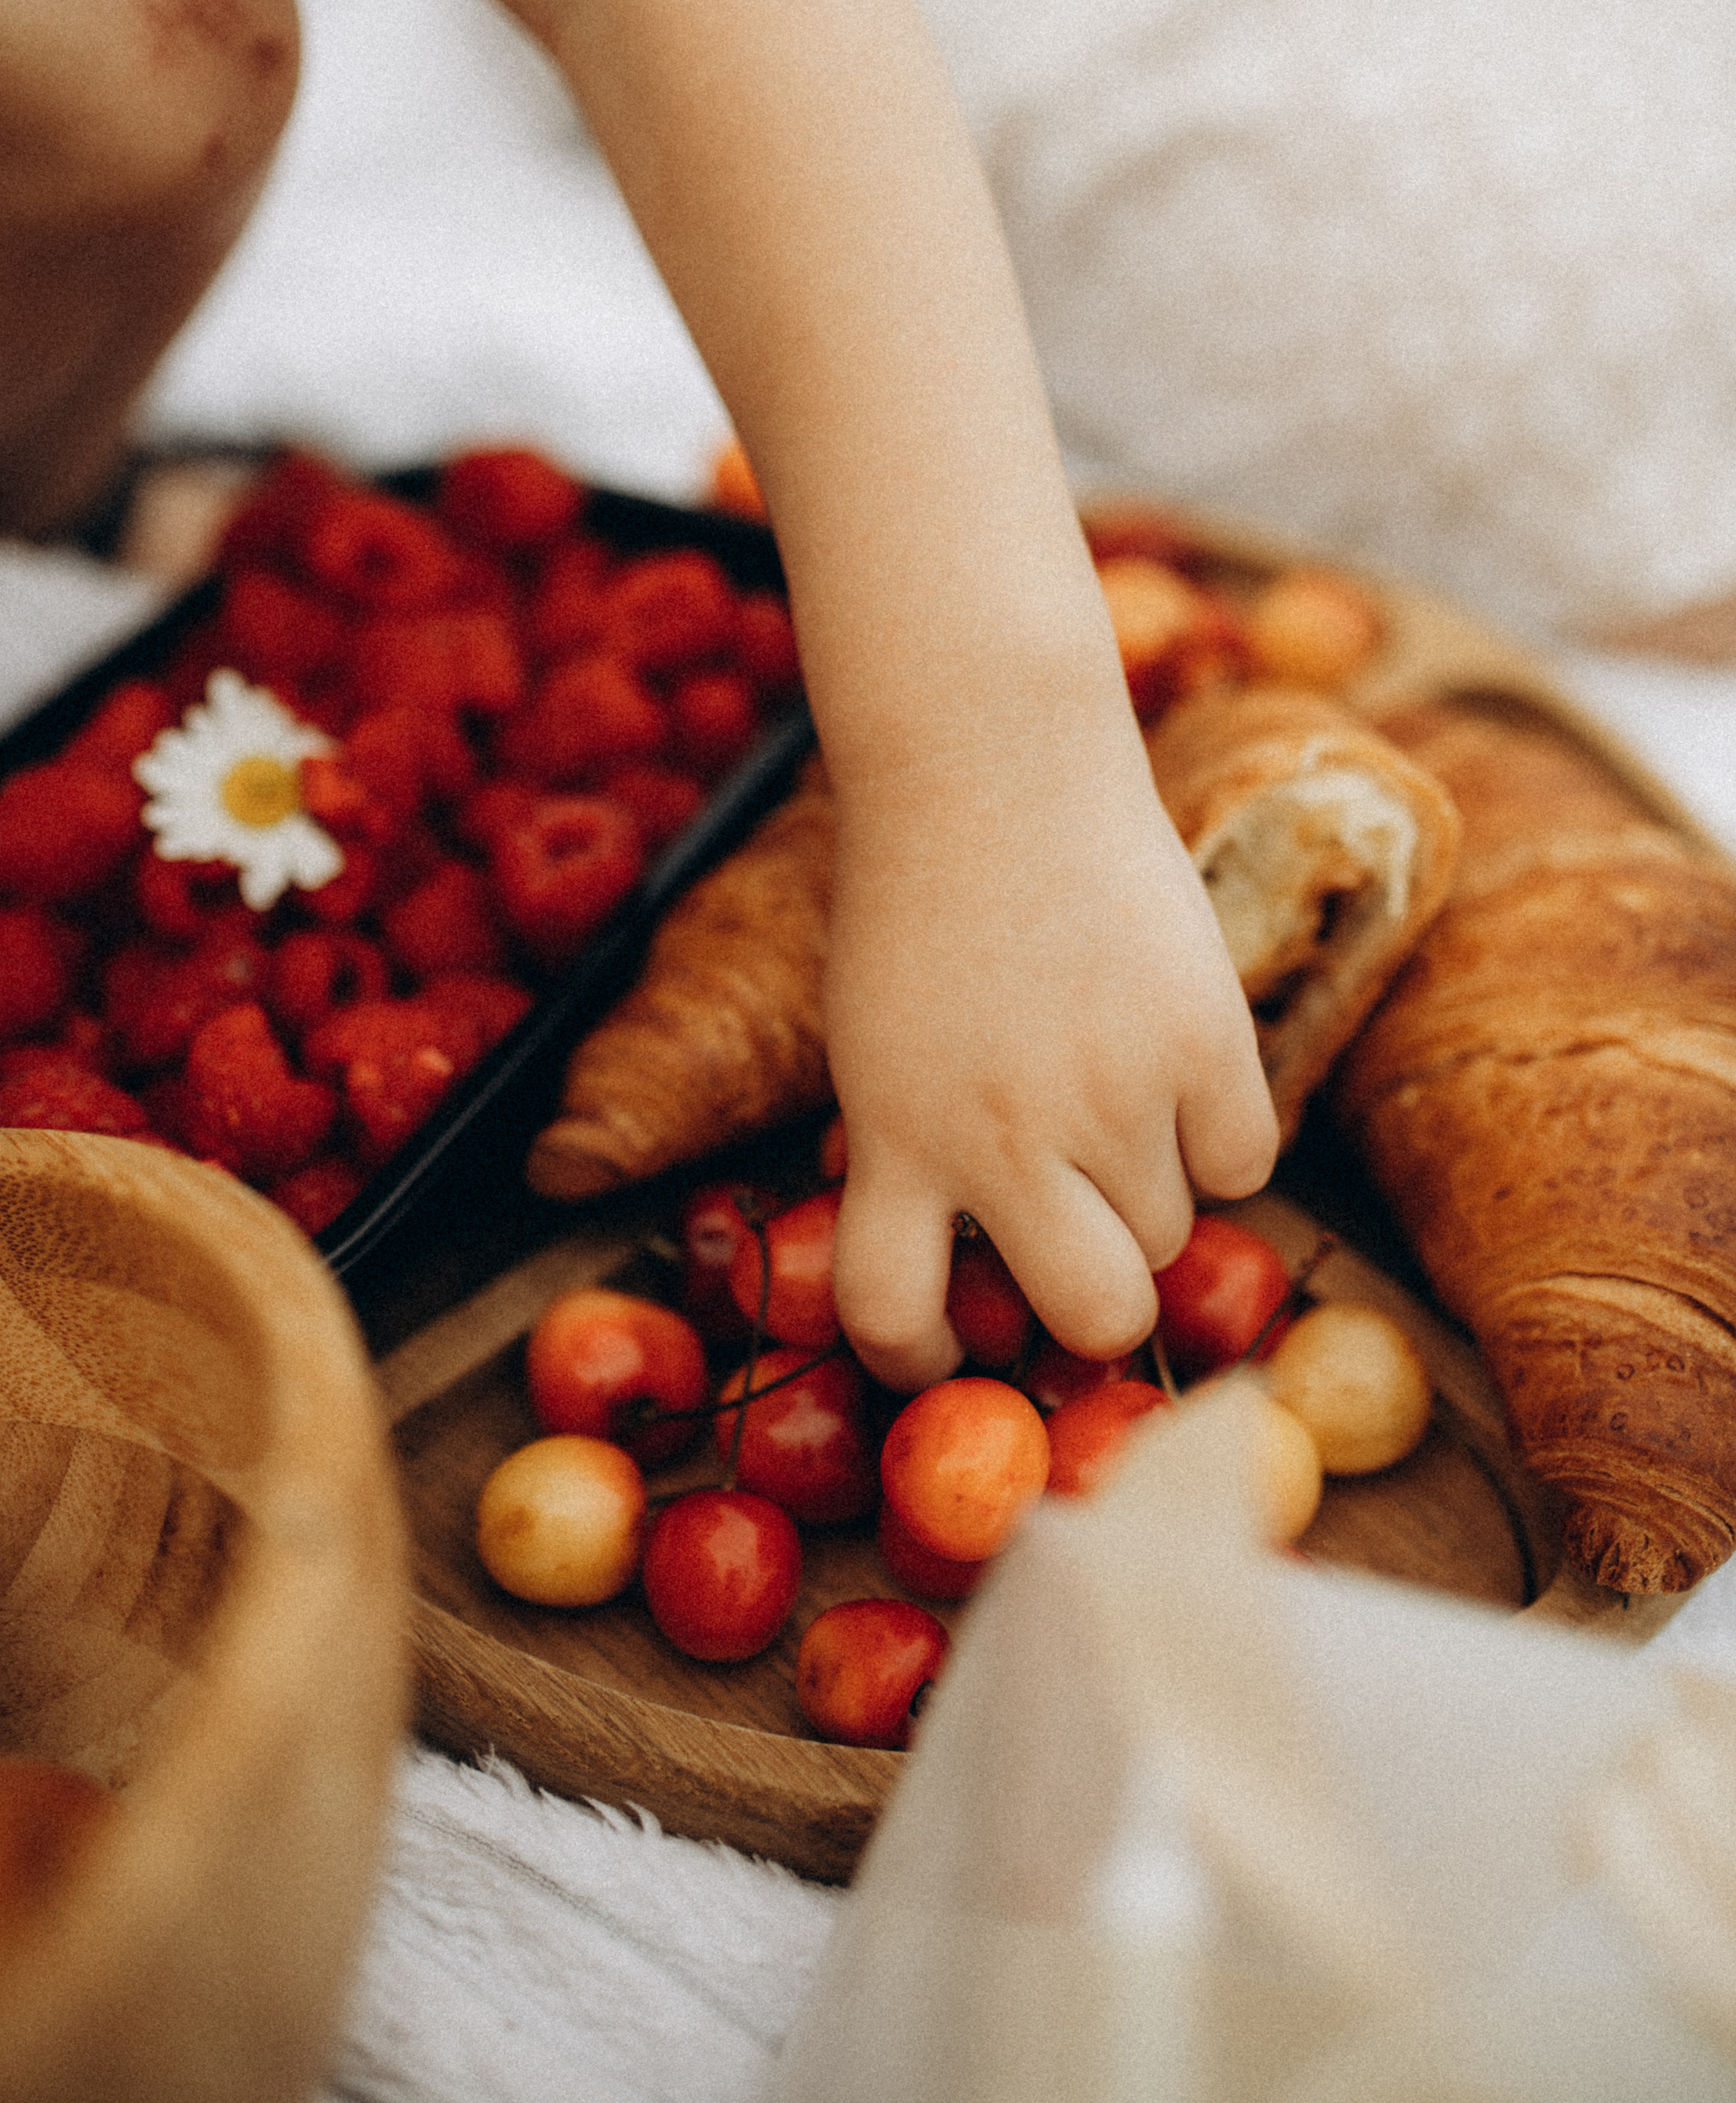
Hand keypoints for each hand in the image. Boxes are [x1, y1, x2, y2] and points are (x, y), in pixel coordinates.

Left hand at [823, 699, 1278, 1389]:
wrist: (993, 760)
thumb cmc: (920, 894)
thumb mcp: (873, 1038)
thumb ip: (913, 1144)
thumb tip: (960, 1248)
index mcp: (897, 1134)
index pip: (890, 1312)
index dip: (915, 1357)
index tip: (939, 1344)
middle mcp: (1005, 1134)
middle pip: (1090, 1313)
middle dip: (1088, 1306)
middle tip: (1076, 1252)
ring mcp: (1116, 1090)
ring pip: (1169, 1234)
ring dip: (1147, 1198)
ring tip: (1115, 1107)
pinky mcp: (1206, 1037)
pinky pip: (1244, 1160)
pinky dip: (1218, 1140)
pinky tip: (1178, 1078)